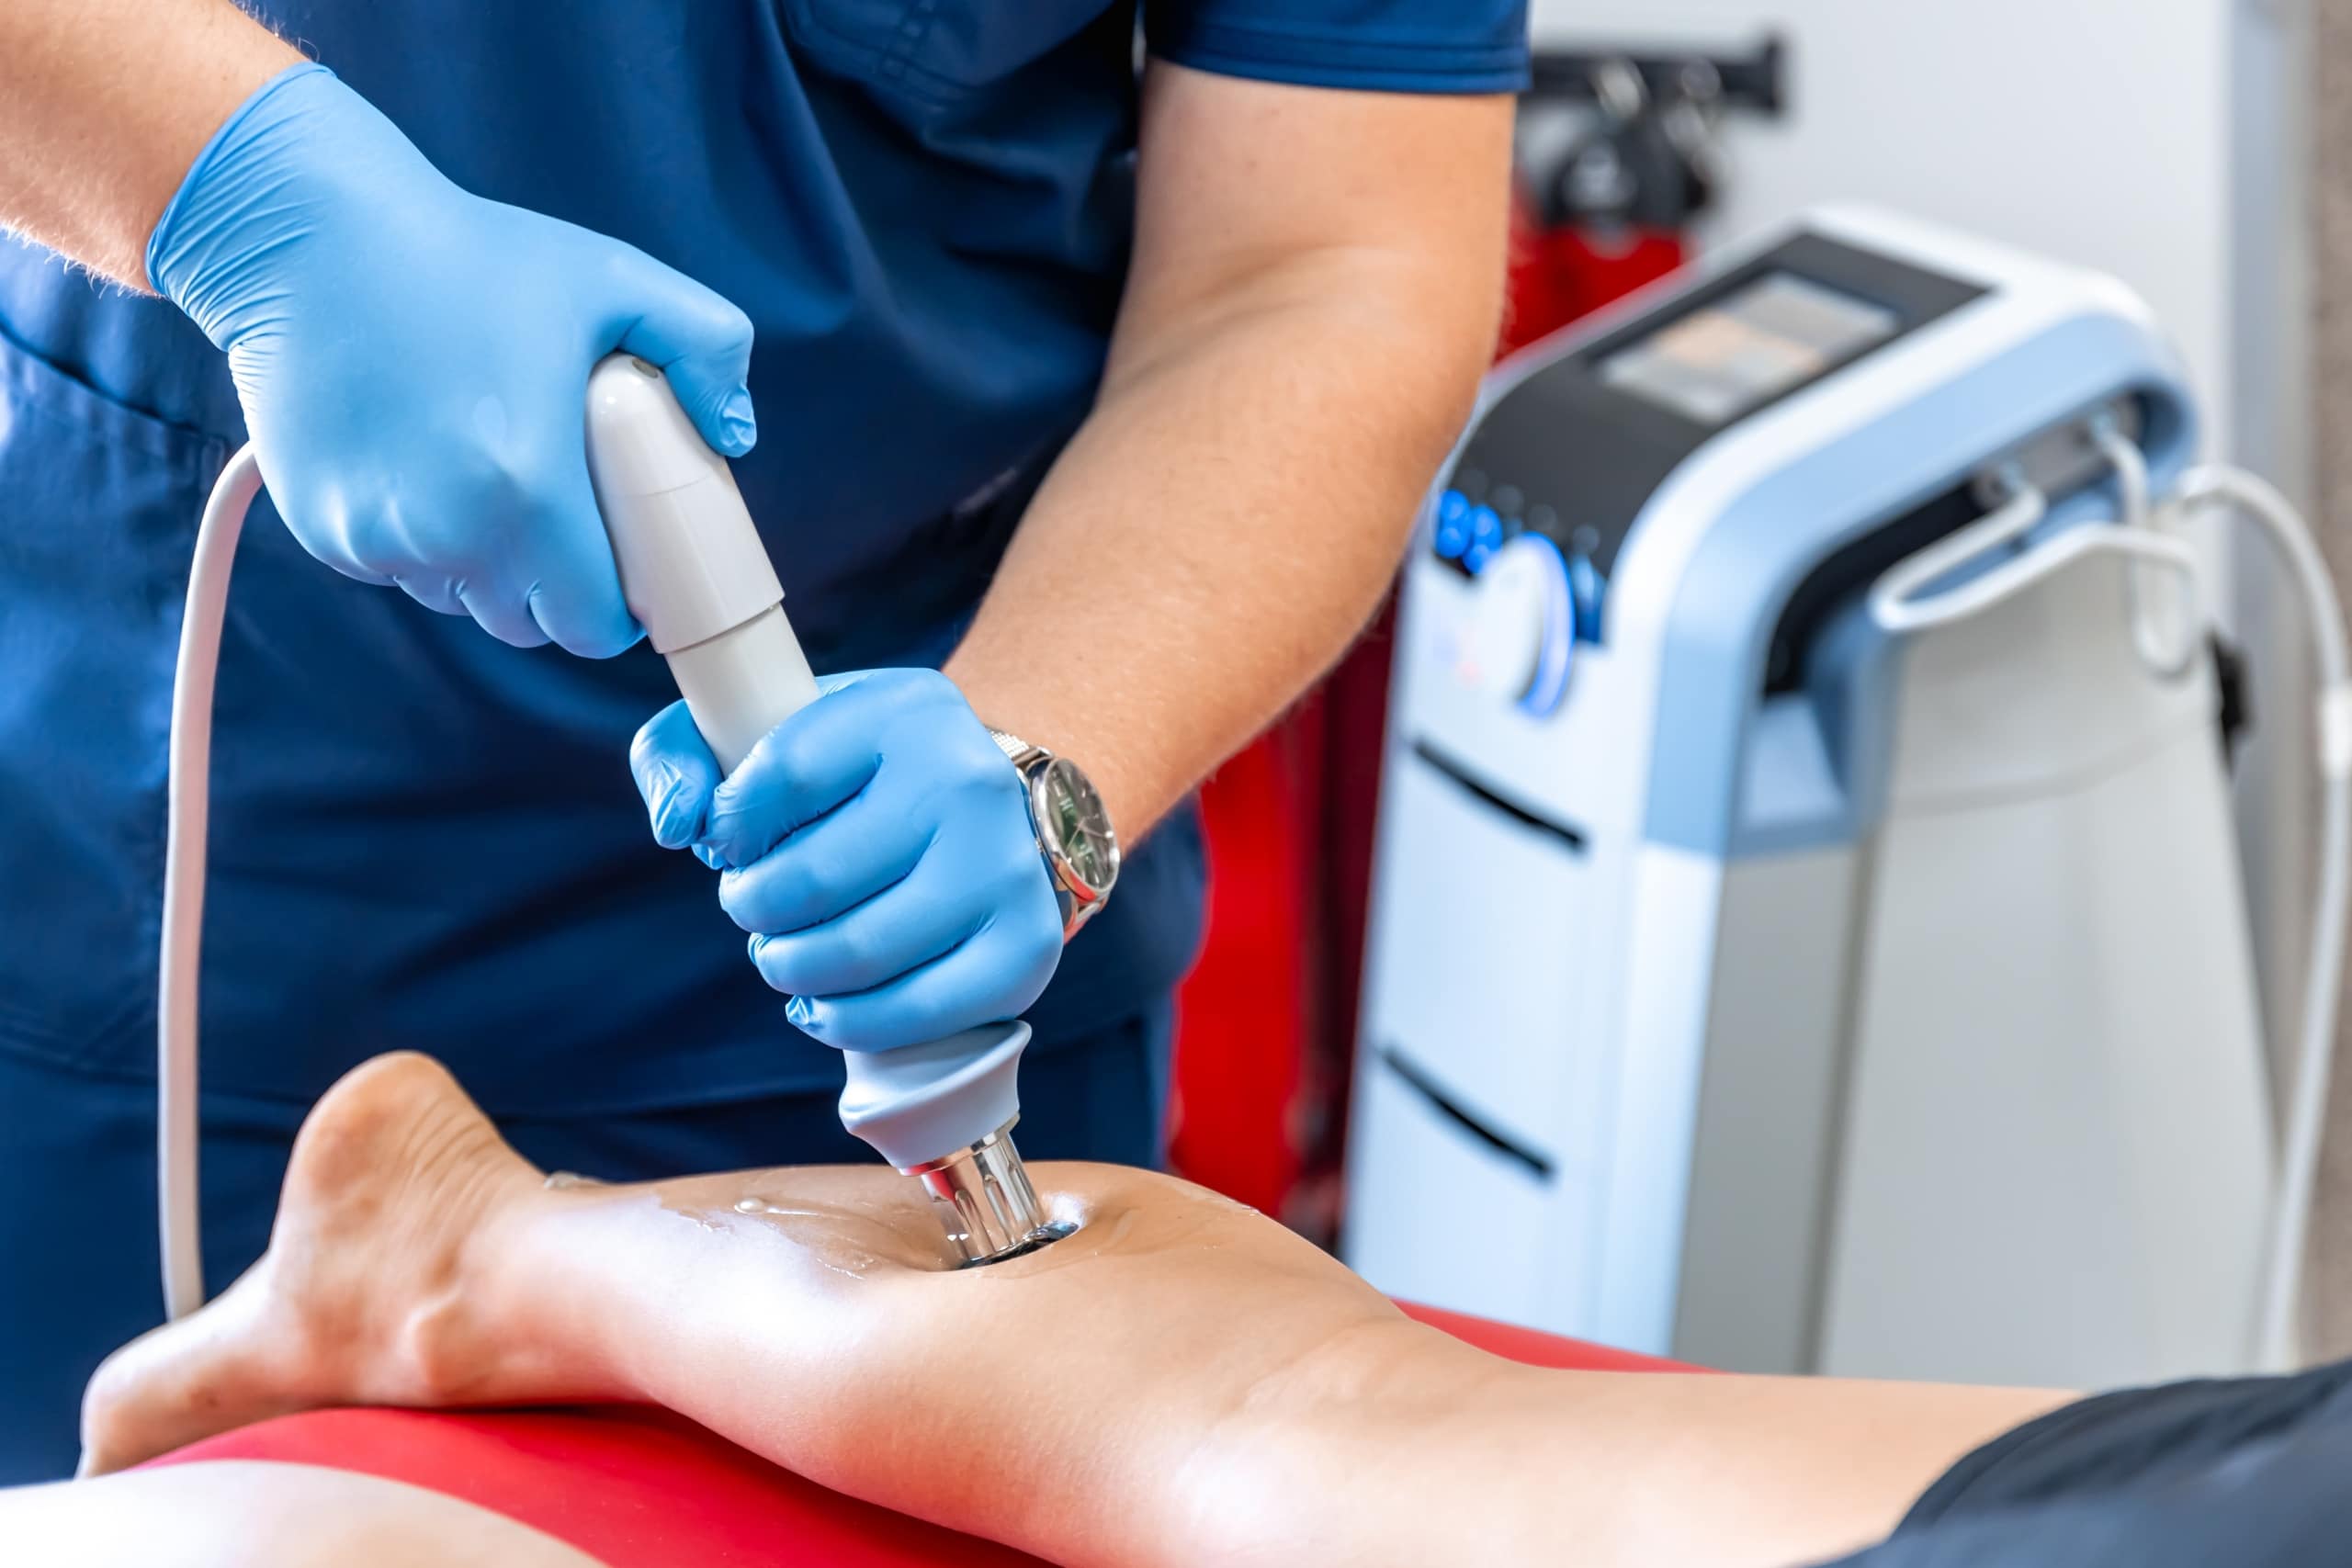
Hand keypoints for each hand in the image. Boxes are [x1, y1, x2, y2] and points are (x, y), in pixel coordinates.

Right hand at [148, 63, 755, 655]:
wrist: (305, 232)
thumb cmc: (468, 254)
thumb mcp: (614, 280)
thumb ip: (706, 348)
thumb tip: (734, 434)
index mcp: (527, 492)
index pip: (591, 626)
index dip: (617, 608)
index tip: (623, 565)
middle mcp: (444, 533)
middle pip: (526, 624)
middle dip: (555, 588)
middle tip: (565, 514)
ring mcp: (374, 536)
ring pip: (458, 599)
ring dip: (485, 566)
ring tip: (490, 475)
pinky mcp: (321, 527)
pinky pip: (394, 568)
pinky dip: (418, 540)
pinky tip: (423, 461)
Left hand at [630, 670, 1064, 1049]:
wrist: (980, 814)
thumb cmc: (852, 780)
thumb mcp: (771, 729)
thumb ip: (682, 751)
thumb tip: (680, 824)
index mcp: (905, 710)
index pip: (778, 778)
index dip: (729, 828)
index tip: (730, 841)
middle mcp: (969, 782)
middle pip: (810, 880)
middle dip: (753, 908)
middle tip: (754, 906)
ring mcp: (1006, 868)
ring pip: (855, 954)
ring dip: (790, 968)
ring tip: (786, 951)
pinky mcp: (1024, 947)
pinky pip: (911, 1014)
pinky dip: (845, 1022)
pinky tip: (824, 1000)